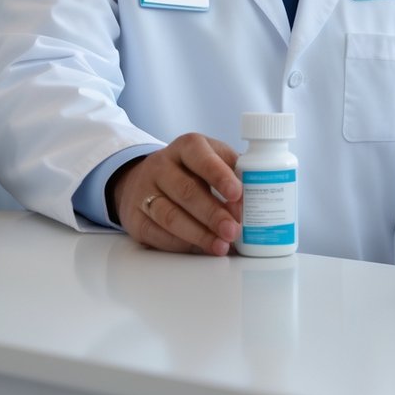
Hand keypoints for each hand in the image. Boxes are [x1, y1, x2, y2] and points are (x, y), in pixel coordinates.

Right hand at [113, 134, 241, 255]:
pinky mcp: (135, 217)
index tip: (236, 194)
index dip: (220, 176)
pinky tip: (200, 248)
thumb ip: (234, 171)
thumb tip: (258, 197)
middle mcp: (161, 165)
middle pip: (187, 191)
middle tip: (234, 230)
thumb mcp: (212, 158)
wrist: (145, 179)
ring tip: (221, 246)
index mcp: (186, 146)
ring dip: (199, 234)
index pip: (202, 158)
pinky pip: (158, 234)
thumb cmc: (191, 170)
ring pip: (170, 216)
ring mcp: (144, 191)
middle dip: (213, 213)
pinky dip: (182, 244)